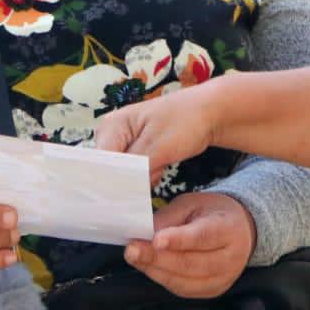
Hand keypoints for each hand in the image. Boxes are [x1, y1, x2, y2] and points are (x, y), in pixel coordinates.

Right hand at [93, 87, 219, 183]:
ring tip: (161, 164)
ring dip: (142, 178)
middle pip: (108, 170)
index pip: (98, 163)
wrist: (210, 113)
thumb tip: (116, 193)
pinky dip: (149, 174)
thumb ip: (134, 170)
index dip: (108, 183)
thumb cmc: (186, 122)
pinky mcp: (137, 151)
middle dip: (129, 180)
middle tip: (153, 172)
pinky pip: (135, 172)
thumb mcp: (159, 148)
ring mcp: (124, 142)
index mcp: (111, 126)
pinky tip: (162, 166)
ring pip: (124, 174)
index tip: (124, 197)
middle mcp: (112, 134)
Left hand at [122, 192, 256, 297]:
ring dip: (155, 270)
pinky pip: (182, 290)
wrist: (239, 230)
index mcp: (229, 228)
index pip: (203, 236)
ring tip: (134, 257)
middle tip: (131, 249)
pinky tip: (148, 267)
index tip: (155, 240)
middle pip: (190, 263)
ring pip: (184, 281)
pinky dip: (162, 279)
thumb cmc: (211, 213)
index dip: (178, 240)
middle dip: (157, 258)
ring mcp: (223, 279)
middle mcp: (231, 258)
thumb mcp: (192, 204)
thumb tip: (144, 234)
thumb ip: (170, 218)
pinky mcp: (212, 291)